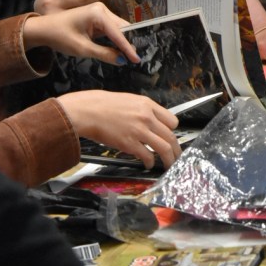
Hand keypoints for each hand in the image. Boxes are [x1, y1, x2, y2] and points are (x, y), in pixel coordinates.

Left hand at [23, 4, 138, 66]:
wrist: (43, 29)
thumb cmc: (60, 37)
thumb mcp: (82, 49)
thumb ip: (104, 54)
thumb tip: (122, 60)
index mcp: (98, 13)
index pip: (119, 33)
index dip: (128, 48)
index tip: (137, 60)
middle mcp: (102, 8)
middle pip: (122, 27)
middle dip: (129, 42)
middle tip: (136, 58)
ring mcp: (100, 11)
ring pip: (118, 27)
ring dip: (122, 40)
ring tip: (131, 55)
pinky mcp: (97, 16)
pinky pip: (111, 28)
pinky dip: (115, 38)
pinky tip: (120, 48)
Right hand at [57, 91, 180, 169]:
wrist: (88, 111)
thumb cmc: (103, 105)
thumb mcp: (129, 100)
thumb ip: (143, 110)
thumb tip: (151, 122)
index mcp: (148, 105)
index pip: (172, 120)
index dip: (173, 131)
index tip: (172, 138)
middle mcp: (147, 117)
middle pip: (171, 136)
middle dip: (176, 149)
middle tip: (177, 156)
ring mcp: (139, 131)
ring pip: (164, 148)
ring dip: (169, 159)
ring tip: (169, 165)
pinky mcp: (130, 143)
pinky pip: (148, 155)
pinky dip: (150, 162)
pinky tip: (148, 164)